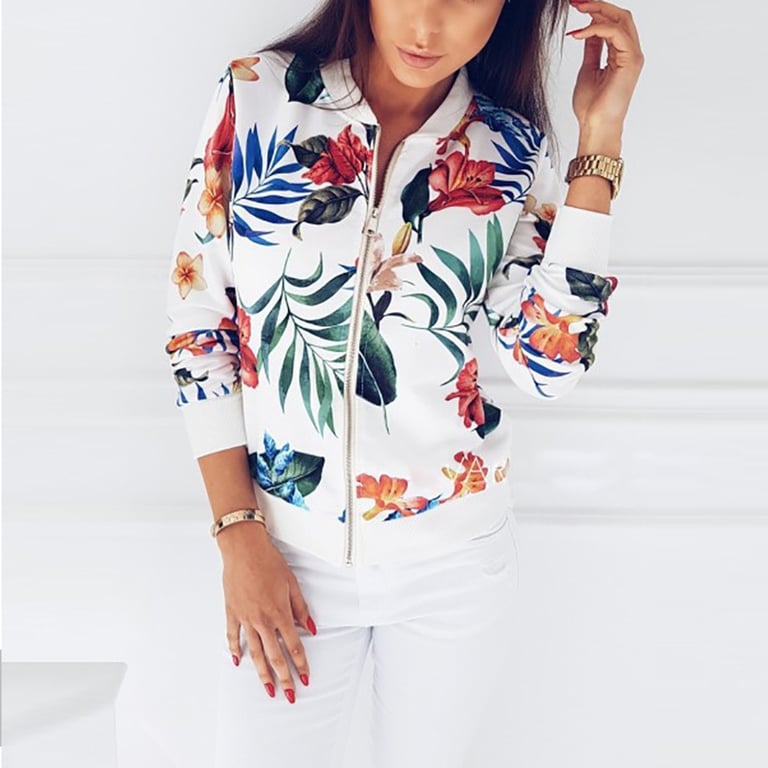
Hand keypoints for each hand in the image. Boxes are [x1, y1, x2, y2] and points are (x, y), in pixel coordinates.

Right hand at [217, 522, 315, 703]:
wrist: (244, 550)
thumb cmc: (269, 562)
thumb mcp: (292, 583)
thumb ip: (301, 609)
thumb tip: (311, 629)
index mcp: (279, 613)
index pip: (293, 646)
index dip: (300, 664)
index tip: (306, 677)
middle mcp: (262, 620)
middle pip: (274, 656)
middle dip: (284, 678)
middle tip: (290, 695)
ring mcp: (245, 618)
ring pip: (254, 652)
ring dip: (262, 673)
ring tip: (268, 689)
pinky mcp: (232, 613)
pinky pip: (232, 637)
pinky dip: (234, 650)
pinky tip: (237, 662)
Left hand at [566, 0, 644, 130]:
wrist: (595, 126)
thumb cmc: (591, 107)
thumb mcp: (588, 69)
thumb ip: (592, 48)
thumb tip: (587, 30)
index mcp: (621, 54)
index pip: (613, 23)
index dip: (596, 12)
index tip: (575, 7)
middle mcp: (630, 52)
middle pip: (620, 16)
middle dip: (598, 5)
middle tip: (575, 2)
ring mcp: (633, 56)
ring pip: (621, 19)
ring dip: (598, 11)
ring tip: (577, 9)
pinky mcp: (631, 61)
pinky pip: (616, 33)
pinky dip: (596, 28)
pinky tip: (578, 34)